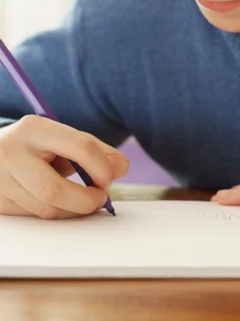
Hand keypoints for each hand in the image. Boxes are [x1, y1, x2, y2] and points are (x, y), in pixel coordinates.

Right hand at [0, 115, 128, 218]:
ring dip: (72, 210)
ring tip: (82, 200)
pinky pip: (34, 217)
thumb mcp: (63, 139)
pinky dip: (55, 213)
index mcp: (34, 128)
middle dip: (85, 200)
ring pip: (44, 209)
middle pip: (54, 190)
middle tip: (100, 199)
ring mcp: (0, 180)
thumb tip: (121, 167)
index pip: (81, 147)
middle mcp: (12, 152)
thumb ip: (95, 150)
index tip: (109, 178)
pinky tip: (60, 203)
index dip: (102, 167)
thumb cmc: (37, 145)